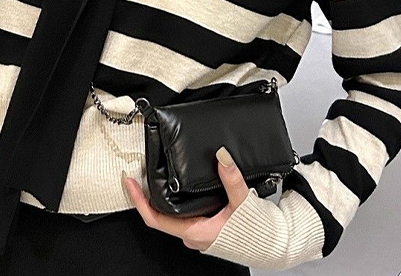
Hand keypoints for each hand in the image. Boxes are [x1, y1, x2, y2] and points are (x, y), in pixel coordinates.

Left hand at [123, 146, 249, 251]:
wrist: (272, 245)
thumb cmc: (256, 232)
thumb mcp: (243, 202)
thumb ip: (231, 179)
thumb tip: (221, 156)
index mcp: (195, 233)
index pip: (155, 218)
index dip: (139, 200)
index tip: (129, 182)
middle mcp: (192, 235)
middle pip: (159, 216)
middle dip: (146, 195)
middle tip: (137, 173)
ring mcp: (197, 233)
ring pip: (171, 215)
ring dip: (159, 197)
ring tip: (152, 176)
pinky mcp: (205, 228)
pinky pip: (182, 214)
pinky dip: (174, 199)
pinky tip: (176, 186)